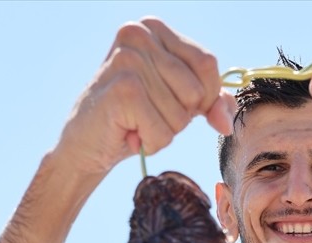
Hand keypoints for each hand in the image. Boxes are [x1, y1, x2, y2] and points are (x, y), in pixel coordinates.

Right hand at [54, 18, 236, 178]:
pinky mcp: (123, 90)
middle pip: (197, 91)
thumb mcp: (178, 101)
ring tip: (136, 123)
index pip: (207, 63)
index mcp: (153, 28)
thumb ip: (211, 102)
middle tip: (148, 114)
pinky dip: (151, 142)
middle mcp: (138, 34)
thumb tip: (226, 122)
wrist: (86, 144)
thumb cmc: (134, 118)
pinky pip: (163, 132)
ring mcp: (128, 60)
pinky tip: (128, 133)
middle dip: (181, 116)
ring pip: (181, 115)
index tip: (180, 106)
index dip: (204, 96)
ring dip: (163, 132)